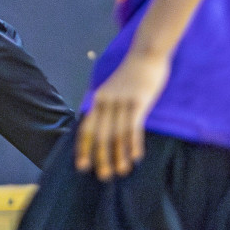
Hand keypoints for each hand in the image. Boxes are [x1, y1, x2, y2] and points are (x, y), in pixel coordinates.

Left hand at [75, 52, 168, 179]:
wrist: (146, 52)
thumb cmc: (132, 74)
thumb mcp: (114, 89)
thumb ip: (107, 106)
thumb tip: (103, 129)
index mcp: (98, 99)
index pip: (86, 127)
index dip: (83, 148)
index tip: (82, 166)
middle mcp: (106, 100)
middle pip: (100, 134)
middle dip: (100, 157)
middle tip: (104, 176)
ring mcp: (122, 100)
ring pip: (116, 133)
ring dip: (118, 155)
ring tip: (120, 171)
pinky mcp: (138, 100)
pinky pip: (133, 125)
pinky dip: (133, 142)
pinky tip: (135, 157)